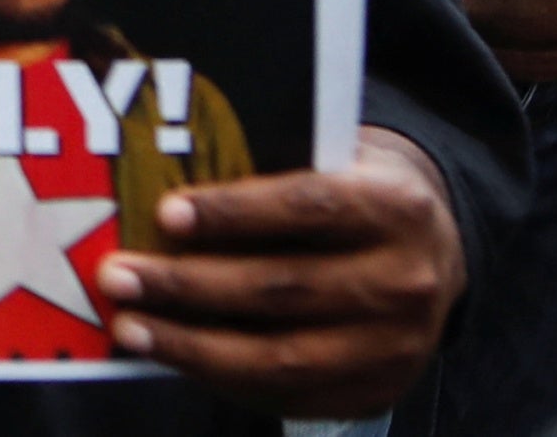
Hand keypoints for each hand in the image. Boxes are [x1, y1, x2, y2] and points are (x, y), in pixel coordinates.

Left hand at [98, 129, 462, 412]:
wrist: (436, 254)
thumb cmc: (355, 193)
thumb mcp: (334, 160)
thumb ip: (272, 168)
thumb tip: (166, 184)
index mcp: (396, 208)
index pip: (309, 207)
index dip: (235, 212)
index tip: (166, 214)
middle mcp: (406, 283)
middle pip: (285, 289)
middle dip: (190, 285)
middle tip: (119, 276)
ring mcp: (395, 348)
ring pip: (282, 357)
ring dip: (193, 346)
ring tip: (130, 327)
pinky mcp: (376, 393)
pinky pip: (290, 396)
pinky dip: (223, 379)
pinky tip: (175, 357)